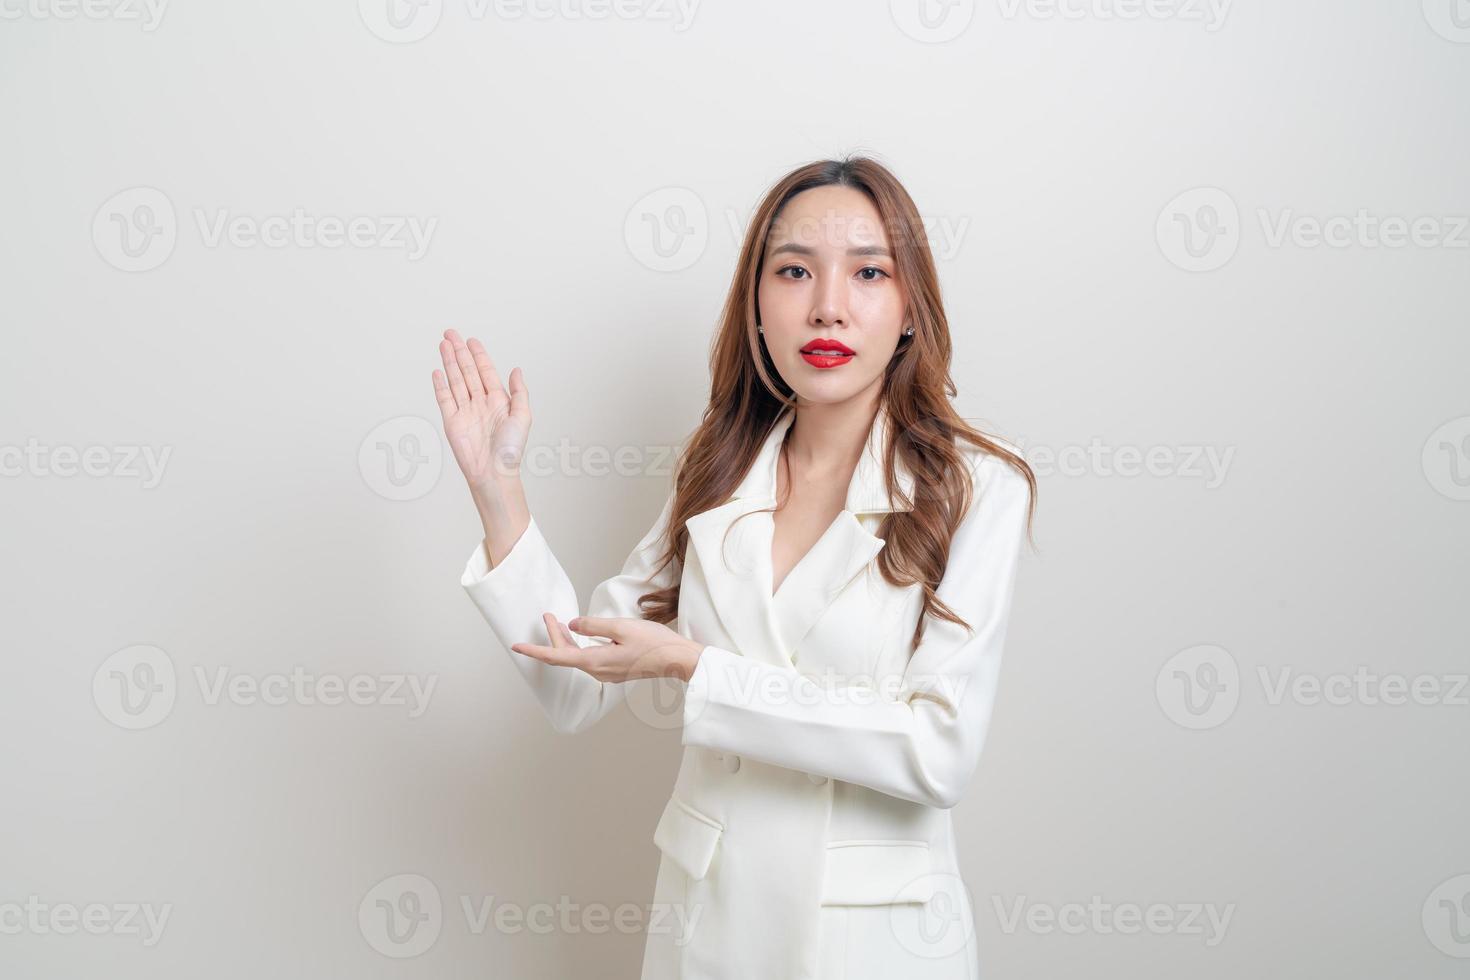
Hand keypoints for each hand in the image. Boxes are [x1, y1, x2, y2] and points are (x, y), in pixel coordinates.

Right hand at [431, 328, 530, 492]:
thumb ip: (520, 392)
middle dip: (459, 352)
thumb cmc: (510, 451)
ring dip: (448, 363)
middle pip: (468, 371)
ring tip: (442, 344)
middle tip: (451, 333)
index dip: (478, 355)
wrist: (493, 473)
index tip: (471, 340)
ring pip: (455, 381)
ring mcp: (465, 411)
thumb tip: (517, 369)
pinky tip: (437, 371)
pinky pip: (444, 399)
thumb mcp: (523, 417)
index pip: (486, 371)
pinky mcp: (452, 422)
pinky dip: (440, 384)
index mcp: (498, 401)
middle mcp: (480, 403)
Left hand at [512, 614, 703, 682]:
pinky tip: (580, 635)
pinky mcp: (615, 670)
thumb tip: (573, 624)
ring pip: (577, 657)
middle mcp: (598, 671)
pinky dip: (579, 646)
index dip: (535, 651)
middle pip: (566, 655)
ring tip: (557, 621)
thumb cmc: (654, 643)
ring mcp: (607, 673)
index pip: (557, 657)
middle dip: (553, 635)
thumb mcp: (621, 627)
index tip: (516, 647)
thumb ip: (593, 625)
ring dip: (566, 640)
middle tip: (546, 615)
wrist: (678, 660)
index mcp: (595, 661)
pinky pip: (589, 658)